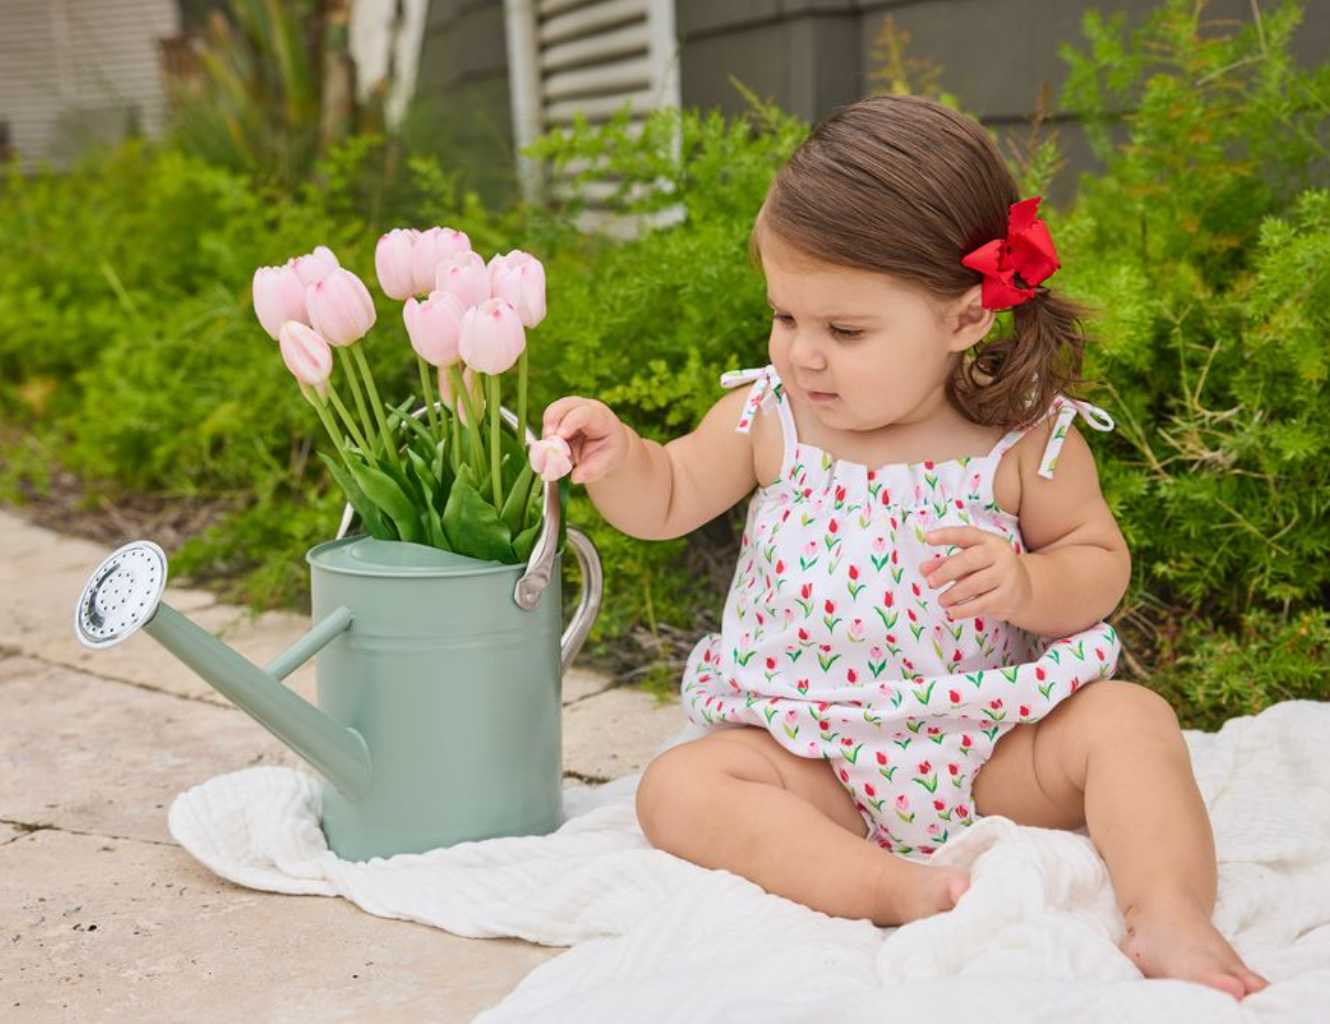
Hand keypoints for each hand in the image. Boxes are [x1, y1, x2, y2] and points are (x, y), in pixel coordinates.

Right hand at [541, 396, 629, 484]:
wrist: (605, 445)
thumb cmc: (608, 452)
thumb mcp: (607, 463)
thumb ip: (592, 470)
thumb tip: (575, 477)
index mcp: (601, 418)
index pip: (585, 413)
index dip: (570, 422)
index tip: (560, 436)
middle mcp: (585, 408)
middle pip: (566, 404)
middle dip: (553, 420)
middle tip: (547, 440)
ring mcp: (571, 410)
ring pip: (553, 410)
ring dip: (547, 429)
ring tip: (549, 448)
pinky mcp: (560, 416)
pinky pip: (548, 421)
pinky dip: (546, 434)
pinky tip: (550, 447)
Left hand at [917, 526, 1031, 621]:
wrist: (1023, 587)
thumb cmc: (987, 570)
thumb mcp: (969, 561)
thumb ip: (945, 563)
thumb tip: (923, 569)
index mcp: (988, 541)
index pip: (967, 534)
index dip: (947, 535)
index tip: (927, 538)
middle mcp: (1000, 554)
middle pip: (969, 560)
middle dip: (946, 572)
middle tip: (930, 582)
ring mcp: (1007, 575)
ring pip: (974, 584)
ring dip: (953, 594)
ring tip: (941, 601)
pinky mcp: (1008, 597)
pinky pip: (981, 604)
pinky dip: (963, 609)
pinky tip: (951, 612)